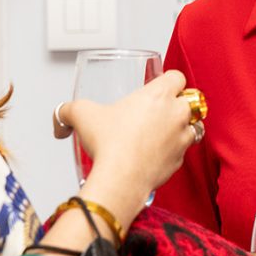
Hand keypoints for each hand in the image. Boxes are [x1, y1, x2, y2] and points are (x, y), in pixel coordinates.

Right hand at [55, 70, 195, 224]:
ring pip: (195, 125)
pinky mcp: (180, 161)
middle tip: (162, 109)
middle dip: (180, 103)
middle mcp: (176, 114)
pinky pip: (185, 150)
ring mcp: (181, 138)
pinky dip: (176, 150)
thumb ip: (69, 110)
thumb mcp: (82, 115)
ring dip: (184, 126)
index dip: (169, 80)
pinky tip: (159, 153)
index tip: (160, 86)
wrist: (120, 179)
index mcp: (158, 95)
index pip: (178, 76)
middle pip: (192, 99)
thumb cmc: (108, 144)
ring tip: (166, 130)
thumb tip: (61, 115)